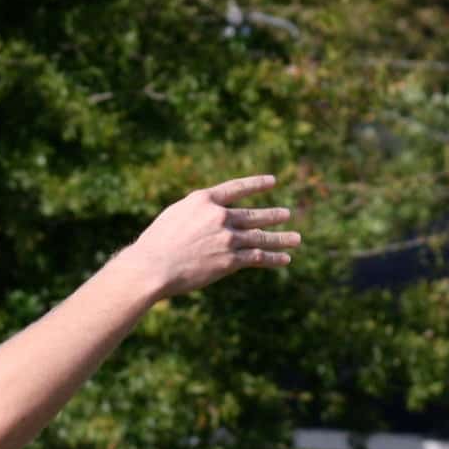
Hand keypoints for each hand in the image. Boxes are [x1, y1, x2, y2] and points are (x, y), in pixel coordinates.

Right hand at [127, 175, 299, 299]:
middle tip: (287, 214)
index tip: (272, 181)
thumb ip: (196, 213)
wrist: (153, 267)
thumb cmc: (156, 244)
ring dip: (280, 238)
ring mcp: (226, 238)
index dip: (256, 184)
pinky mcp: (230, 260)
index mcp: (203, 201)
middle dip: (272, 215)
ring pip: (260, 237)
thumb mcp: (175, 216)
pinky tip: (285, 259)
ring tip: (296, 238)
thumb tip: (210, 216)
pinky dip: (273, 258)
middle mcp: (219, 216)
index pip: (236, 188)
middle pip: (253, 214)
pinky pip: (257, 258)